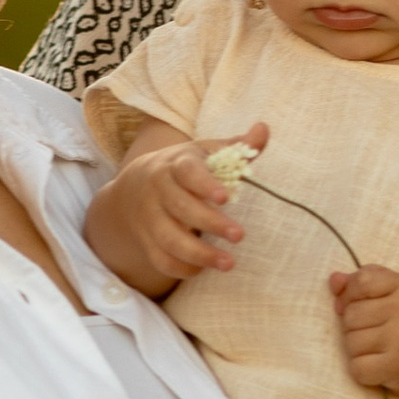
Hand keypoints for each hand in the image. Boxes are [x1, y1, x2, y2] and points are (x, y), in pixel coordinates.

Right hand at [96, 123, 266, 287]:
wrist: (136, 185)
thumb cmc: (184, 167)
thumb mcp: (205, 152)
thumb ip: (236, 146)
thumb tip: (263, 129)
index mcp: (176, 164)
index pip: (187, 172)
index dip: (205, 184)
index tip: (226, 197)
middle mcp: (158, 190)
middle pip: (181, 208)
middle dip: (210, 223)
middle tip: (239, 235)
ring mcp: (149, 217)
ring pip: (169, 238)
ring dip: (198, 254)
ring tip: (229, 263)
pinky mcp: (145, 240)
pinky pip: (160, 259)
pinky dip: (181, 268)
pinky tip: (203, 270)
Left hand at [328, 263, 398, 396]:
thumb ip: (365, 281)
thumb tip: (334, 280)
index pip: (361, 282)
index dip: (350, 295)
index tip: (359, 304)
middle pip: (351, 315)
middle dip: (354, 325)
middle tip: (374, 331)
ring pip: (350, 342)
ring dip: (357, 349)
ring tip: (378, 349)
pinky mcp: (398, 368)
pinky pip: (357, 368)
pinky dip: (362, 369)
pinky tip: (379, 365)